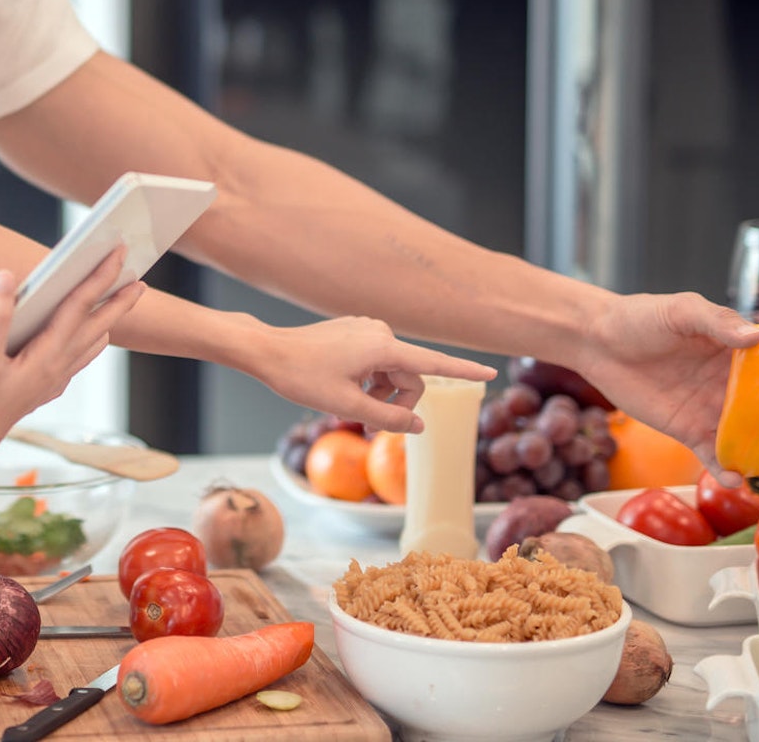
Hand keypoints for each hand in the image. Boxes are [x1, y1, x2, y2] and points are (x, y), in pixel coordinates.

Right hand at [0, 248, 145, 481]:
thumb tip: (6, 275)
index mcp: (46, 357)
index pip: (80, 307)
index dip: (100, 276)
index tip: (118, 251)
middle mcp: (55, 369)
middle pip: (96, 326)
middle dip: (119, 300)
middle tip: (139, 276)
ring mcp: (50, 383)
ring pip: (88, 346)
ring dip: (106, 323)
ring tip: (118, 305)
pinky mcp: (39, 391)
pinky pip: (74, 362)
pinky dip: (86, 345)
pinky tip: (82, 343)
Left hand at [251, 317, 496, 433]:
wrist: (267, 351)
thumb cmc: (301, 377)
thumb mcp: (346, 406)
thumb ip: (388, 417)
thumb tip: (419, 425)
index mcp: (382, 346)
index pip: (433, 363)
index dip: (463, 372)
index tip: (492, 373)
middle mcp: (380, 331)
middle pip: (409, 375)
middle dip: (397, 403)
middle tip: (371, 429)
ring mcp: (366, 329)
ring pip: (392, 370)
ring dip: (381, 394)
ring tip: (355, 410)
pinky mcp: (354, 330)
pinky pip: (375, 360)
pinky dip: (369, 379)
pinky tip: (344, 386)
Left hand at [572, 292, 758, 474]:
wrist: (597, 340)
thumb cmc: (640, 317)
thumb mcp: (682, 311)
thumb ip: (718, 322)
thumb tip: (756, 336)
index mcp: (739, 353)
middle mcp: (731, 384)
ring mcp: (711, 409)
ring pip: (745, 438)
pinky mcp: (687, 429)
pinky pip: (712, 453)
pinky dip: (724, 469)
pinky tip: (733, 479)